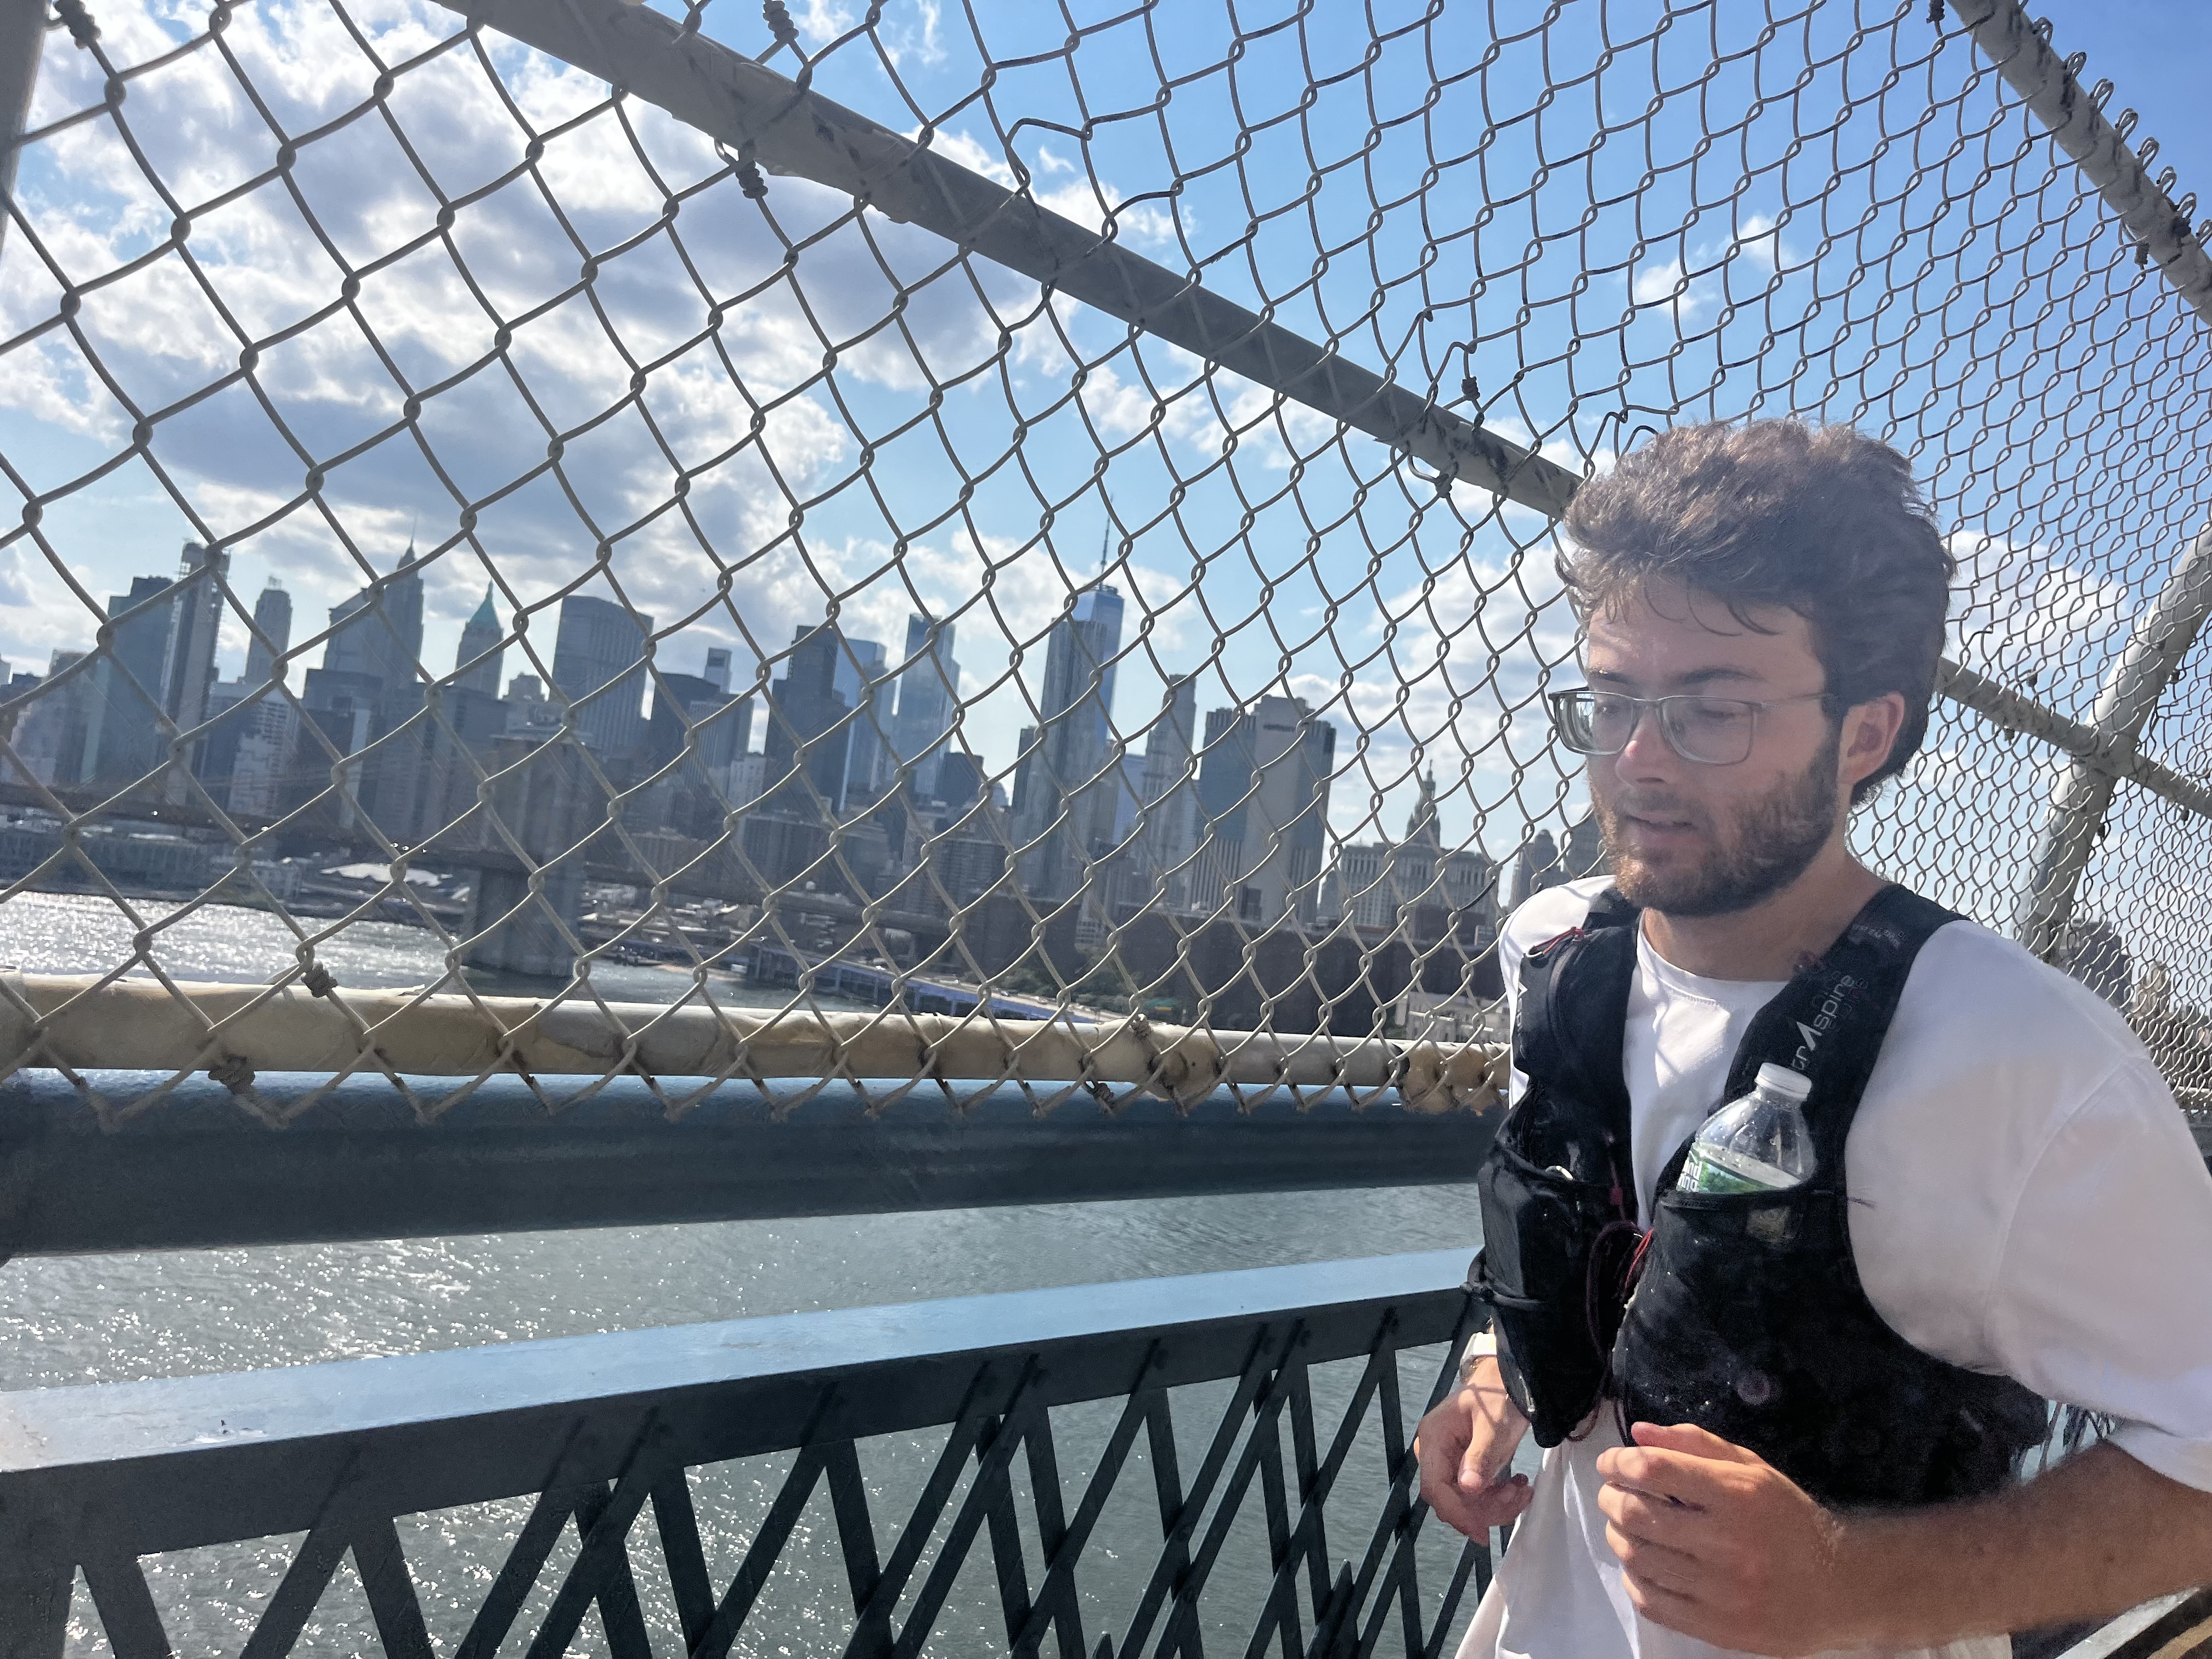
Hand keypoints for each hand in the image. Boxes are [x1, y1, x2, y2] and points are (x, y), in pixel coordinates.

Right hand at [1414, 1353, 1533, 1539]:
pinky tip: (1519, 1485)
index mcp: (1433, 1438)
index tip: (1481, 1531)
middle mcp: (1434, 1452)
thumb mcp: (1493, 1427)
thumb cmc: (1499, 1397)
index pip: (1435, 1486)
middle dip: (1484, 1508)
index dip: (1456, 1512)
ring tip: (1523, 1489)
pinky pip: (1475, 1494)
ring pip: (1465, 1501)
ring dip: (1496, 1504)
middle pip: (1449, 1498)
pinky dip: (1498, 1497)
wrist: (1509, 1382)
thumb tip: (1468, 1489)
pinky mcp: (1462, 1467)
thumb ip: (1480, 1457)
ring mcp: (1447, 1460)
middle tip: (1517, 1496)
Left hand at [1595, 1422, 1853, 1657]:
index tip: (1611, 1462)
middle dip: (1610, 1497)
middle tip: (1611, 1493)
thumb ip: (1695, 1444)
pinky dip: (1634, 1578)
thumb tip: (1639, 1432)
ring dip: (1617, 1535)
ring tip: (1624, 1526)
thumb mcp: (1752, 1470)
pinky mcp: (1717, 1628)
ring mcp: (1721, 1591)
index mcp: (1738, 1495)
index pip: (1655, 1469)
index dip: (1619, 1461)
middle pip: (1636, 1514)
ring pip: (1637, 1558)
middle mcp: (1728, 1543)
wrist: (1839, 1589)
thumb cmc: (1788, 1520)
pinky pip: (1651, 1602)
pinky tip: (1641, 1565)